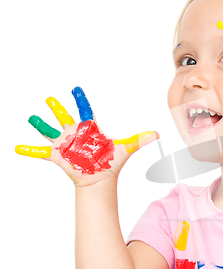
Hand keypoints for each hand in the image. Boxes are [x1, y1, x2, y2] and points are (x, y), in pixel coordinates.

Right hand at [15, 87, 158, 186]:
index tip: (76, 88)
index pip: (85, 110)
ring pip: (48, 131)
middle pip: (64, 117)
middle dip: (57, 107)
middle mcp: (75, 134)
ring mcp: (65, 144)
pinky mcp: (57, 156)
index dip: (80, 99)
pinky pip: (39, 153)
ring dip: (39, 124)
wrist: (100, 180)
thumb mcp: (126, 148)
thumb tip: (158, 134)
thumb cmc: (111, 163)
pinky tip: (17, 148)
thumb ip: (141, 139)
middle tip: (50, 98)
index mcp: (89, 129)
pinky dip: (28, 151)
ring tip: (31, 117)